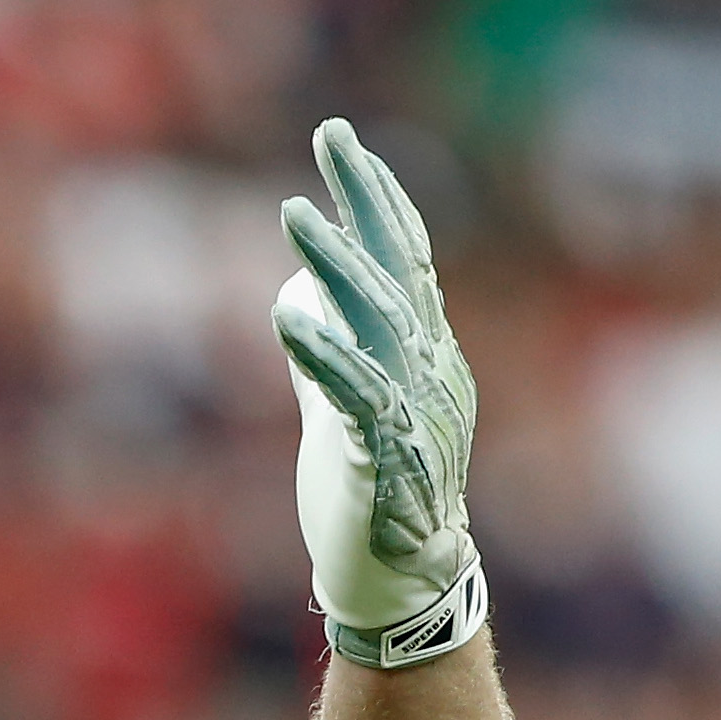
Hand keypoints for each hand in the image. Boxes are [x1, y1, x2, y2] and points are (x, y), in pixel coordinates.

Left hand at [272, 118, 485, 669]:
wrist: (403, 579)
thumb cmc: (373, 492)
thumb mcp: (345, 406)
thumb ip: (324, 351)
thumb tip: (295, 295)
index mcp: (424, 353)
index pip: (407, 258)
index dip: (378, 199)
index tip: (342, 143)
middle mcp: (430, 370)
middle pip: (398, 271)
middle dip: (365, 203)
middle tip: (331, 140)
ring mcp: (414, 411)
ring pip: (380, 323)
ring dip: (338, 267)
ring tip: (298, 216)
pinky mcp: (386, 457)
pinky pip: (358, 397)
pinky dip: (325, 354)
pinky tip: (290, 318)